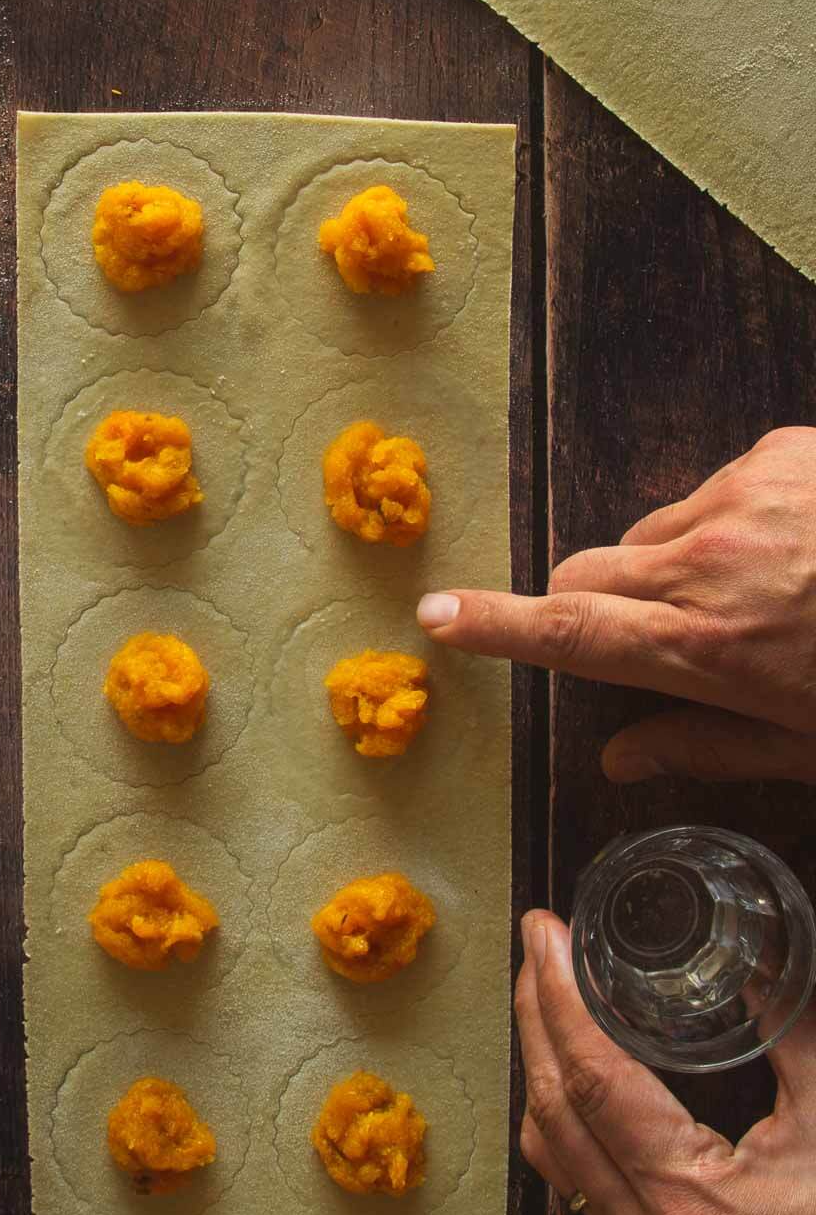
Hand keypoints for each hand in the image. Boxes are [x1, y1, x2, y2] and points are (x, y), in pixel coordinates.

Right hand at [417, 426, 815, 783]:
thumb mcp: (809, 744)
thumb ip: (710, 748)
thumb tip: (622, 761)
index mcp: (706, 646)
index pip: (568, 632)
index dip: (494, 624)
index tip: (437, 614)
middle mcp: (706, 565)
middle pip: (586, 574)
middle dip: (597, 605)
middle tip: (657, 631)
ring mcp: (741, 499)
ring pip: (652, 532)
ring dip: (675, 562)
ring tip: (756, 588)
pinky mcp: (780, 454)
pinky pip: (717, 487)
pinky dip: (735, 519)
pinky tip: (793, 545)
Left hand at [517, 909, 815, 1214]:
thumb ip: (790, 1035)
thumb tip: (750, 958)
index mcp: (698, 1208)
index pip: (594, 1082)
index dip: (558, 998)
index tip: (542, 934)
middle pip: (554, 1112)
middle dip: (535, 1018)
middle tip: (537, 946)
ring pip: (553, 1154)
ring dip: (540, 1067)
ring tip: (544, 994)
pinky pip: (578, 1185)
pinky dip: (564, 1119)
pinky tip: (570, 1072)